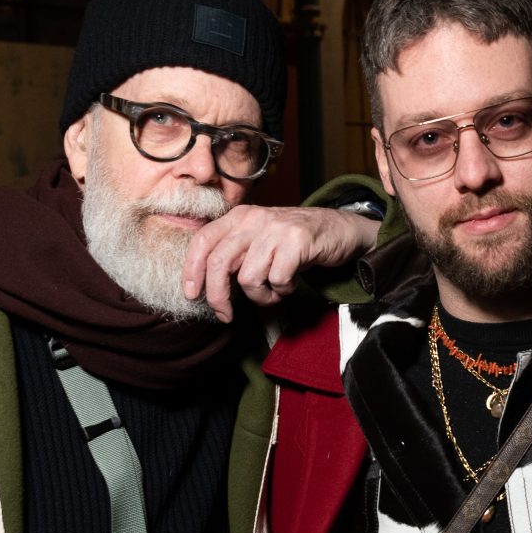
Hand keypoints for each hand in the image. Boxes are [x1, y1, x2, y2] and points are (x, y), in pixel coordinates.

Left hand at [181, 206, 378, 322]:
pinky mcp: (297, 241)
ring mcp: (276, 229)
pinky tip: (291, 283)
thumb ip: (235, 254)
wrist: (340, 229)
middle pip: (219, 262)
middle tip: (226, 315)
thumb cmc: (294, 242)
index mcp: (239, 217)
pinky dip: (283, 290)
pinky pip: (277, 280)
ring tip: (274, 292)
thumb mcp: (259, 240)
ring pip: (248, 277)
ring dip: (260, 296)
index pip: (203, 241)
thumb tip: (207, 287)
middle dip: (218, 297)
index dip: (192, 270)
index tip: (192, 294)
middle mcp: (254, 219)